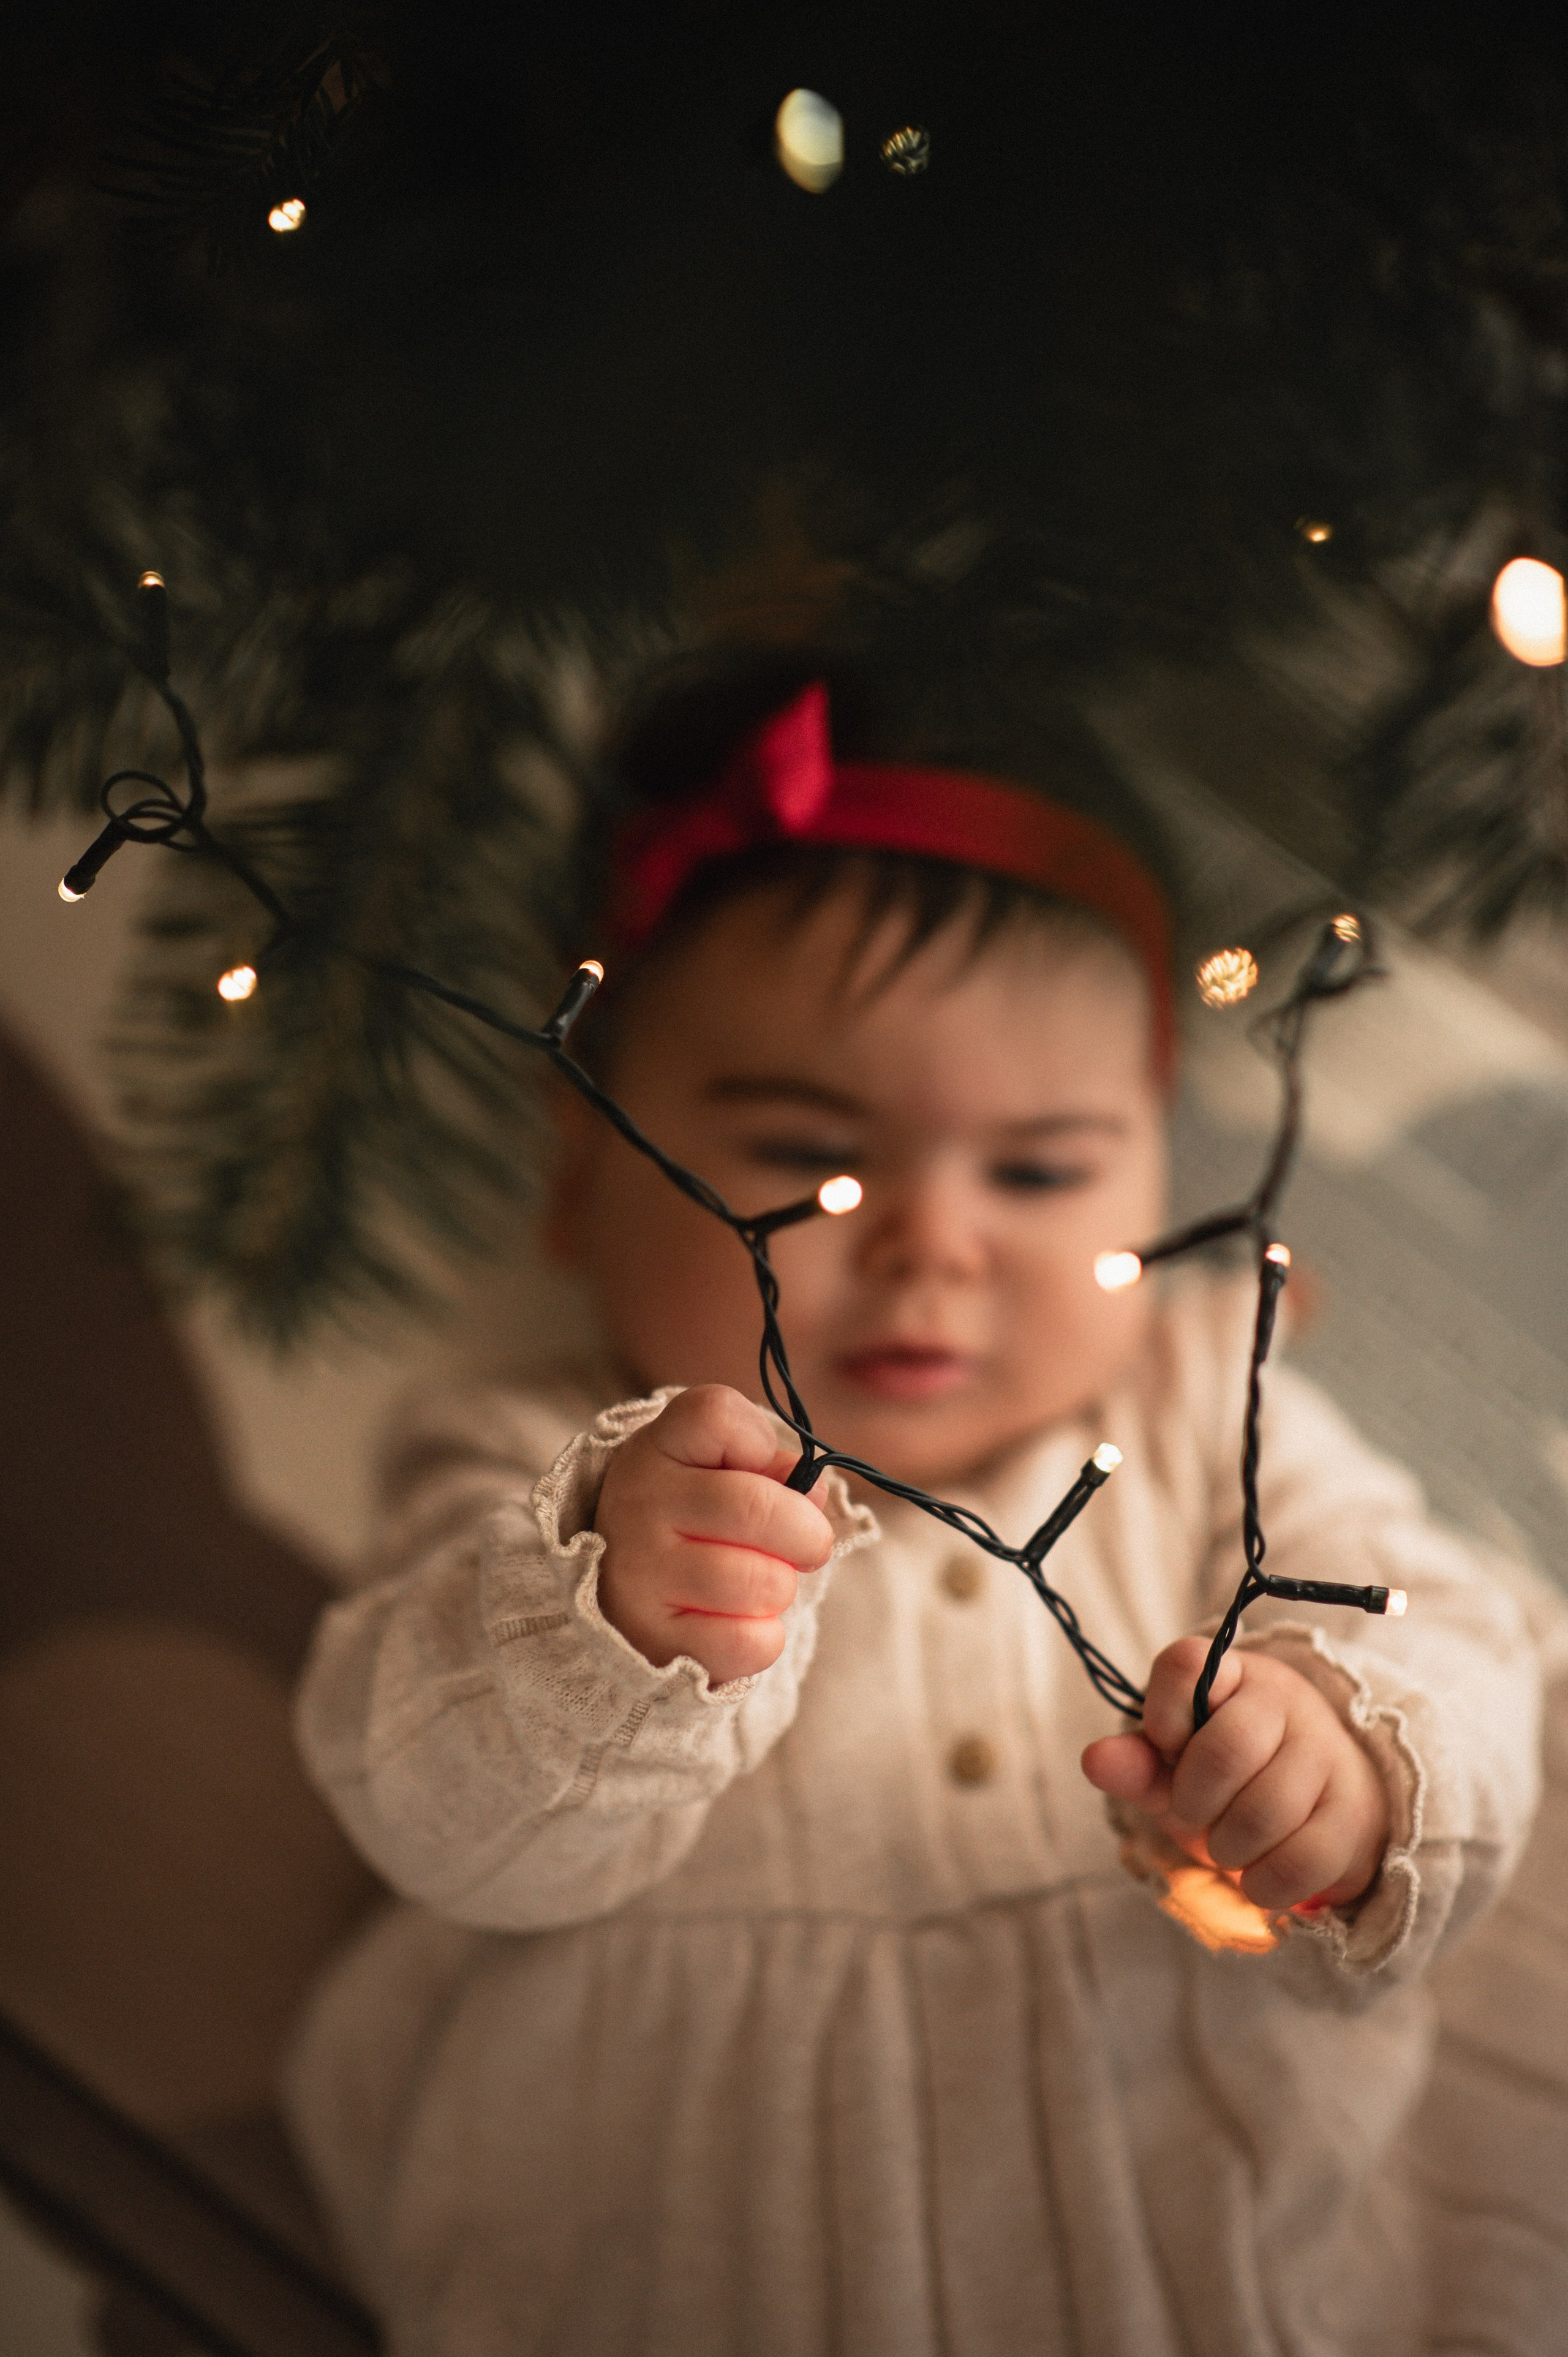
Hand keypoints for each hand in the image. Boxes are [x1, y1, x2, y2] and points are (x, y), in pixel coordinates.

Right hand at [594, 1386, 834, 1685]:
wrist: (622, 1598)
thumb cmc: (692, 1523)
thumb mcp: (719, 1474)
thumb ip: (772, 1470)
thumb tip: (812, 1494)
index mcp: (656, 1449)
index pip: (715, 1414)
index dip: (759, 1440)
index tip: (760, 1467)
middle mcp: (638, 1504)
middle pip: (756, 1507)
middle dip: (807, 1534)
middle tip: (807, 1545)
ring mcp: (640, 1575)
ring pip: (762, 1582)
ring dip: (782, 1588)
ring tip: (761, 1584)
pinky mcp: (655, 1640)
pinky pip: (749, 1643)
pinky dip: (764, 1637)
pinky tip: (741, 1623)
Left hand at [1080, 1636, 1389, 1913]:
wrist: (1315, 1814)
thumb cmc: (1229, 1785)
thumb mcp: (1174, 1771)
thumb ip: (1136, 1765)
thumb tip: (1094, 1760)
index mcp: (1231, 1673)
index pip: (1186, 1664)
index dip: (1163, 1717)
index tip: (1169, 1748)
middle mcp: (1286, 1701)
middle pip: (1225, 1751)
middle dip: (1195, 1801)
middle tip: (1197, 1813)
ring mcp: (1328, 1754)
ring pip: (1264, 1812)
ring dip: (1229, 1848)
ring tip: (1230, 1843)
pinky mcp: (1354, 1814)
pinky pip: (1300, 1860)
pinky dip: (1264, 1884)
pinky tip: (1258, 1875)